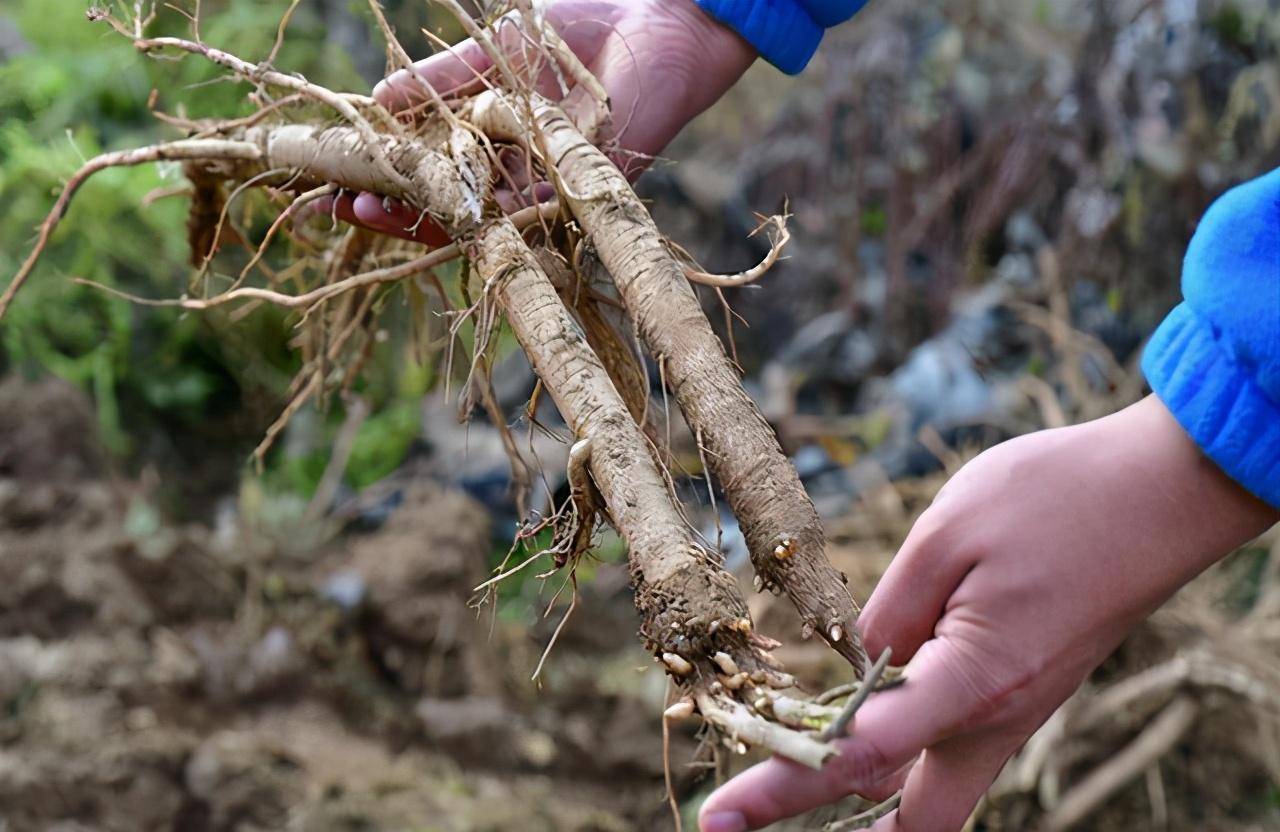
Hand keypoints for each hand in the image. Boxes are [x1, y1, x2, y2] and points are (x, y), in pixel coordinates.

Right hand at [332, 0, 755, 243]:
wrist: (656, 15)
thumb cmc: (581, 29)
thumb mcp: (493, 51)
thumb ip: (441, 81)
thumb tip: (377, 99)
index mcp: (493, 142)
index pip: (426, 172)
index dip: (378, 179)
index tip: (328, 181)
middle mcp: (518, 172)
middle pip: (446, 207)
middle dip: (390, 210)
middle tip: (338, 210)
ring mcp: (549, 184)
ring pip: (481, 219)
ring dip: (426, 218)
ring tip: (373, 210)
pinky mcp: (586, 186)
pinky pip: (531, 208)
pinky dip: (488, 209)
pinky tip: (443, 207)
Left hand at [700, 395, 1278, 831]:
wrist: (1162, 493)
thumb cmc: (1055, 498)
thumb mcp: (948, 534)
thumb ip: (890, 612)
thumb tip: (853, 665)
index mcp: (972, 679)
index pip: (857, 755)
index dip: (779, 789)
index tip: (720, 817)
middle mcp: (997, 716)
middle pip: (904, 815)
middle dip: (823, 821)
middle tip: (747, 820)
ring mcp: (1017, 712)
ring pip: (933, 795)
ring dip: (863, 799)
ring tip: (792, 781)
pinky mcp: (1026, 693)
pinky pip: (956, 754)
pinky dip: (901, 762)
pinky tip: (864, 738)